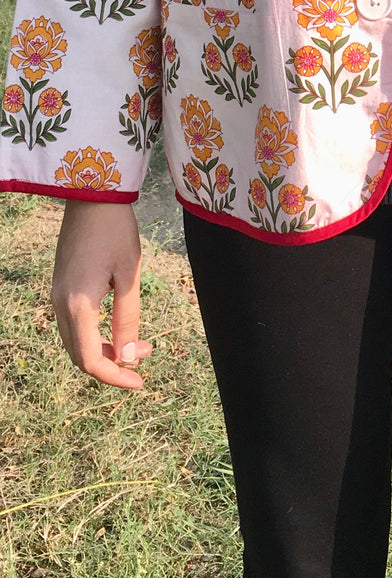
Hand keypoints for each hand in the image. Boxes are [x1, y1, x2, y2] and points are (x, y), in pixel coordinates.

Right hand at [51, 200, 152, 389]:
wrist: (91, 195)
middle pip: (80, 355)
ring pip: (77, 340)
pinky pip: (75, 323)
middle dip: (113, 364)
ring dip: (106, 349)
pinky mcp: (62, 286)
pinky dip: (96, 333)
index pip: (91, 360)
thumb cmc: (115, 231)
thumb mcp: (128, 276)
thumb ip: (127, 320)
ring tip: (141, 343)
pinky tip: (119, 326)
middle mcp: (61, 305)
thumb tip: (130, 358)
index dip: (115, 377)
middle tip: (147, 358)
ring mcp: (58, 295)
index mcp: (77, 306)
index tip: (141, 383)